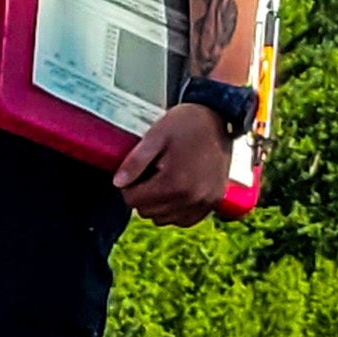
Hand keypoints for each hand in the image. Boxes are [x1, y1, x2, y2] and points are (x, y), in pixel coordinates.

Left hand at [114, 100, 240, 225]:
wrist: (219, 116)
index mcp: (174, 182)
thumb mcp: (156, 134)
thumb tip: (118, 183)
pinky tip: (177, 190)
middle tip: (152, 172)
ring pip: (162, 219)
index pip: (133, 200)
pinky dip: (175, 210)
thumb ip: (135, 160)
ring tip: (166, 179)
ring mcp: (204, 202)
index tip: (137, 171)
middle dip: (143, 195)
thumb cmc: (186, 123)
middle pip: (147, 212)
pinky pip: (183, 220)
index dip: (129, 186)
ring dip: (158, 204)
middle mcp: (191, 198)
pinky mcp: (212, 202)